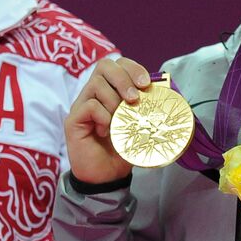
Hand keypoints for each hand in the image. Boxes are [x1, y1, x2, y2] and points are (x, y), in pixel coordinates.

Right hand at [64, 57, 152, 183]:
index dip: (132, 68)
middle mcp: (93, 94)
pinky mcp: (73, 120)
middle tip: (135, 98)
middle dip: (123, 78)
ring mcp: (81, 105)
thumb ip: (147, 108)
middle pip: (104, 66)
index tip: (146, 83)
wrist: (107, 176)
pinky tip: (107, 131)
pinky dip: (103, 116)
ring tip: (120, 120)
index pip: (117, 64)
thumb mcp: (140, 125)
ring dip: (114, 101)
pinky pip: (89, 105)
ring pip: (96, 84)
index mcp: (109, 91)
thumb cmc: (122, 149)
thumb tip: (167, 92)